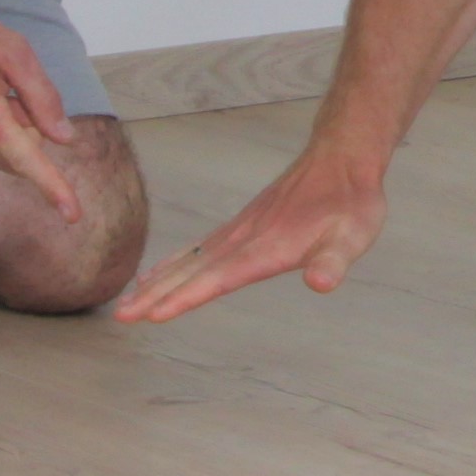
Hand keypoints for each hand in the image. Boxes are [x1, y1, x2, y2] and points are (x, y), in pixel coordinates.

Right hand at [112, 149, 388, 322]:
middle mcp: (244, 239)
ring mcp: (238, 231)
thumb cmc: (351, 203)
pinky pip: (197, 249)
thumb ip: (334, 261)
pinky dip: (171, 263)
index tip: (153, 315)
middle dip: (156, 295)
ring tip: (127, 303)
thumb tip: (322, 283)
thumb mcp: (353, 235)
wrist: (341, 158)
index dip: (186, 297)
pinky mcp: (240, 227)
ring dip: (156, 283)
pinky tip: (156, 274)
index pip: (218, 278)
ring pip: (188, 260)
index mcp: (266, 248)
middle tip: (121, 316)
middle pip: (191, 271)